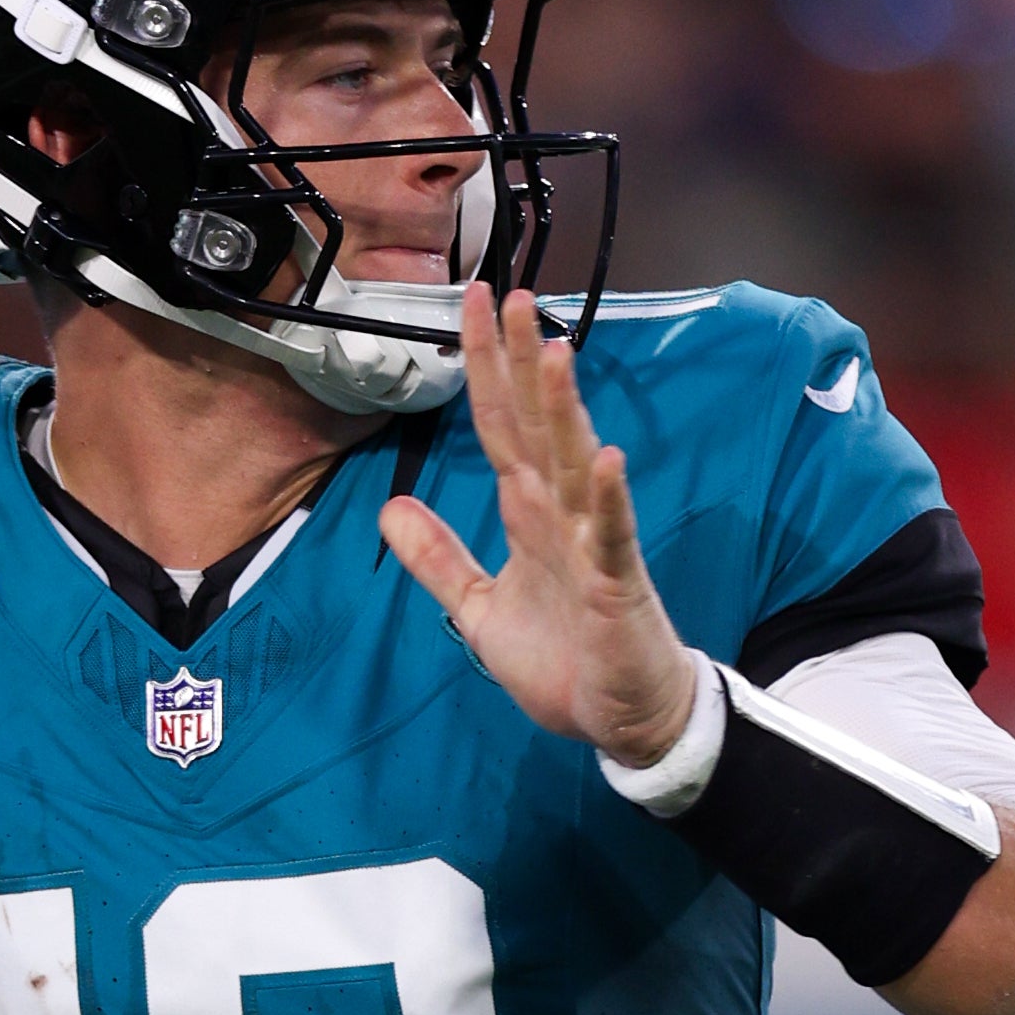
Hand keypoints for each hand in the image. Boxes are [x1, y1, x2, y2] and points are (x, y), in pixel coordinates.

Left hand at [378, 285, 702, 763]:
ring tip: (552, 351)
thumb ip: (439, 558)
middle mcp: (562, 513)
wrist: (623, 719)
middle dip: (522, 361)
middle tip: (510, 294)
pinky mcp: (617, 585)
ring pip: (575, 463)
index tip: (471, 304)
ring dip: (565, 410)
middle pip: (538, 424)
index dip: (485, 367)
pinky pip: (612, 536)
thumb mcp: (479, 608)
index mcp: (529, 512)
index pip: (501, 424)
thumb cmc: (566, 659)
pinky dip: (609, 498)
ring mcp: (594, 543)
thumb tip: (391, 507)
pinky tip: (606, 458)